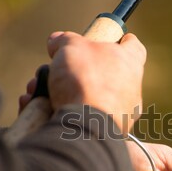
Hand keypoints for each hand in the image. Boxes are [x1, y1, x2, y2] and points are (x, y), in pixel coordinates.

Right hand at [23, 31, 144, 132]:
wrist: (86, 127)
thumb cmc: (86, 81)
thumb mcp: (71, 47)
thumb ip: (65, 40)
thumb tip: (56, 42)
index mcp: (129, 62)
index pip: (132, 45)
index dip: (117, 38)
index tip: (103, 38)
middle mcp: (131, 89)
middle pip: (102, 72)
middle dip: (73, 70)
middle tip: (56, 69)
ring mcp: (121, 113)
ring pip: (87, 96)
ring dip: (61, 91)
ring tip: (39, 90)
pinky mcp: (106, 132)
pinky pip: (82, 117)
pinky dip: (59, 111)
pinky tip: (40, 108)